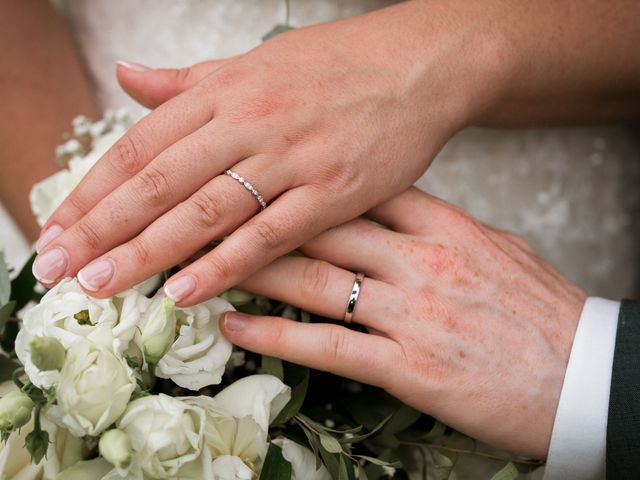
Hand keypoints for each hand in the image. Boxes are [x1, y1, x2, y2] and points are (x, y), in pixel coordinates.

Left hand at [32, 1, 500, 304]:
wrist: (416, 66)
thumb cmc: (336, 66)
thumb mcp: (255, 62)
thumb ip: (190, 81)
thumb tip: (128, 78)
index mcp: (224, 90)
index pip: (140, 146)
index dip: (93, 190)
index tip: (59, 228)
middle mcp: (248, 122)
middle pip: (159, 182)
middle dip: (102, 228)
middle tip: (58, 268)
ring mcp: (290, 157)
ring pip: (205, 210)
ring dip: (147, 251)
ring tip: (102, 285)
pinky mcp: (332, 191)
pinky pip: (270, 233)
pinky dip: (225, 263)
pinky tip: (186, 290)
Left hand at [219, 188, 586, 458]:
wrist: (584, 376)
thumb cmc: (541, 313)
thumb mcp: (496, 249)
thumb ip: (441, 228)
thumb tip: (400, 211)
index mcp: (445, 226)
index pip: (359, 192)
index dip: (302, 184)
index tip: (261, 180)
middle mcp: (422, 261)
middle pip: (323, 230)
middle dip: (260, 221)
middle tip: (211, 214)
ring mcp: (412, 313)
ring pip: (314, 282)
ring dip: (250, 272)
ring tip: (204, 266)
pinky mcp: (408, 367)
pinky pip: (326, 345)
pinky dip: (273, 334)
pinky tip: (235, 325)